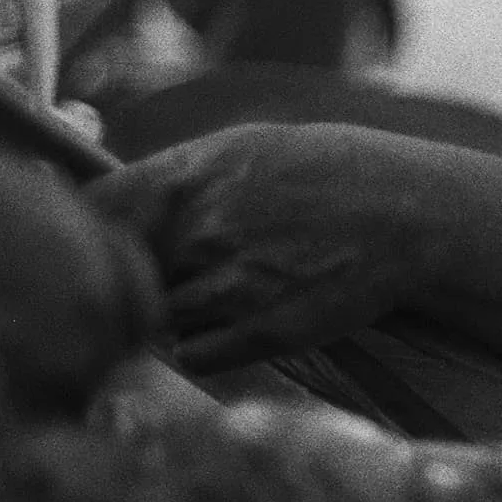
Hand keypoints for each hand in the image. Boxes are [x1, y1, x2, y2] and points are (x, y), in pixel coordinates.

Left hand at [85, 124, 445, 372]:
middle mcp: (206, 230)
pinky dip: (205, 345)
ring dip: (178, 312)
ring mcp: (235, 285)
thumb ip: (169, 176)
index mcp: (194, 175)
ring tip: (231, 286)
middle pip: (125, 273)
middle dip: (144, 275)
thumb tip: (96, 205)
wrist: (416, 211)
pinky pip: (193, 354)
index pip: (93, 212)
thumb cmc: (330, 173)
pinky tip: (242, 317)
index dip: (85, 232)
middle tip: (186, 267)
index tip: (98, 242)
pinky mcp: (267, 333)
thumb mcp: (246, 147)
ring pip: (157, 318)